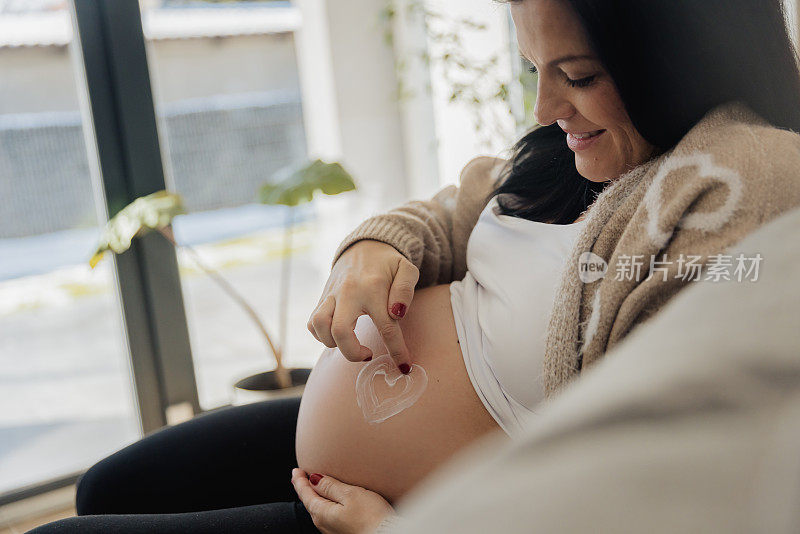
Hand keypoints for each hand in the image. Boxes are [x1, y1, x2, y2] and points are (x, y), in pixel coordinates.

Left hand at [291, 468, 394, 533]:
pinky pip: (328, 515)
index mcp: (322, 513)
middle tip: (300, 476)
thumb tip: (314, 479)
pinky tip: (330, 502)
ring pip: (319, 509)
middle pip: (310, 502)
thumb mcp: (350, 495)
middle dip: (305, 488)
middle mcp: (324, 524)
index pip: (306, 494)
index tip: (296, 470)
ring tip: (313, 487)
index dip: (300, 481)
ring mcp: (333, 530)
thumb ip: (331, 486)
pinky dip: (324, 504)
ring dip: (315, 496)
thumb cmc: (371, 517)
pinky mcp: (344, 532)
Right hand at [307, 240, 418, 368]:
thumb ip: (406, 290)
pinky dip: (321, 335)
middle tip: (368, 355)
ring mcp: (332, 295)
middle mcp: (348, 292)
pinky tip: (338, 336)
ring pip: (319, 326)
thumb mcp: (407, 269)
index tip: (404, 367)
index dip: (396, 351)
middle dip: (353, 353)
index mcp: (373, 288)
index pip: (385, 327)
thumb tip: (397, 313)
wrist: (364, 246)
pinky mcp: (322, 298)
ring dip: (333, 344)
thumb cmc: (389, 264)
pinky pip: (313, 323)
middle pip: (340, 331)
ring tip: (351, 344)